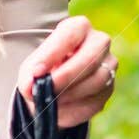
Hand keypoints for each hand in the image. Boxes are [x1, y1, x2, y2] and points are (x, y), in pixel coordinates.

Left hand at [17, 15, 116, 129]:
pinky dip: (74, 110)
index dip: (52, 55)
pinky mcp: (109, 89)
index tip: (36, 72)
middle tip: (45, 92)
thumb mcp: (32, 67)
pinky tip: (59, 111)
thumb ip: (30, 75)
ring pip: (96, 82)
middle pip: (90, 59)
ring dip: (69, 96)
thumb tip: (31, 87)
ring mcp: (109, 66)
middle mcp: (100, 42)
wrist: (57, 83)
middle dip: (65, 78)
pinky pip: (95, 102)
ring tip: (49, 103)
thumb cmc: (45, 68)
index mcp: (79, 27)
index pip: (70, 36)